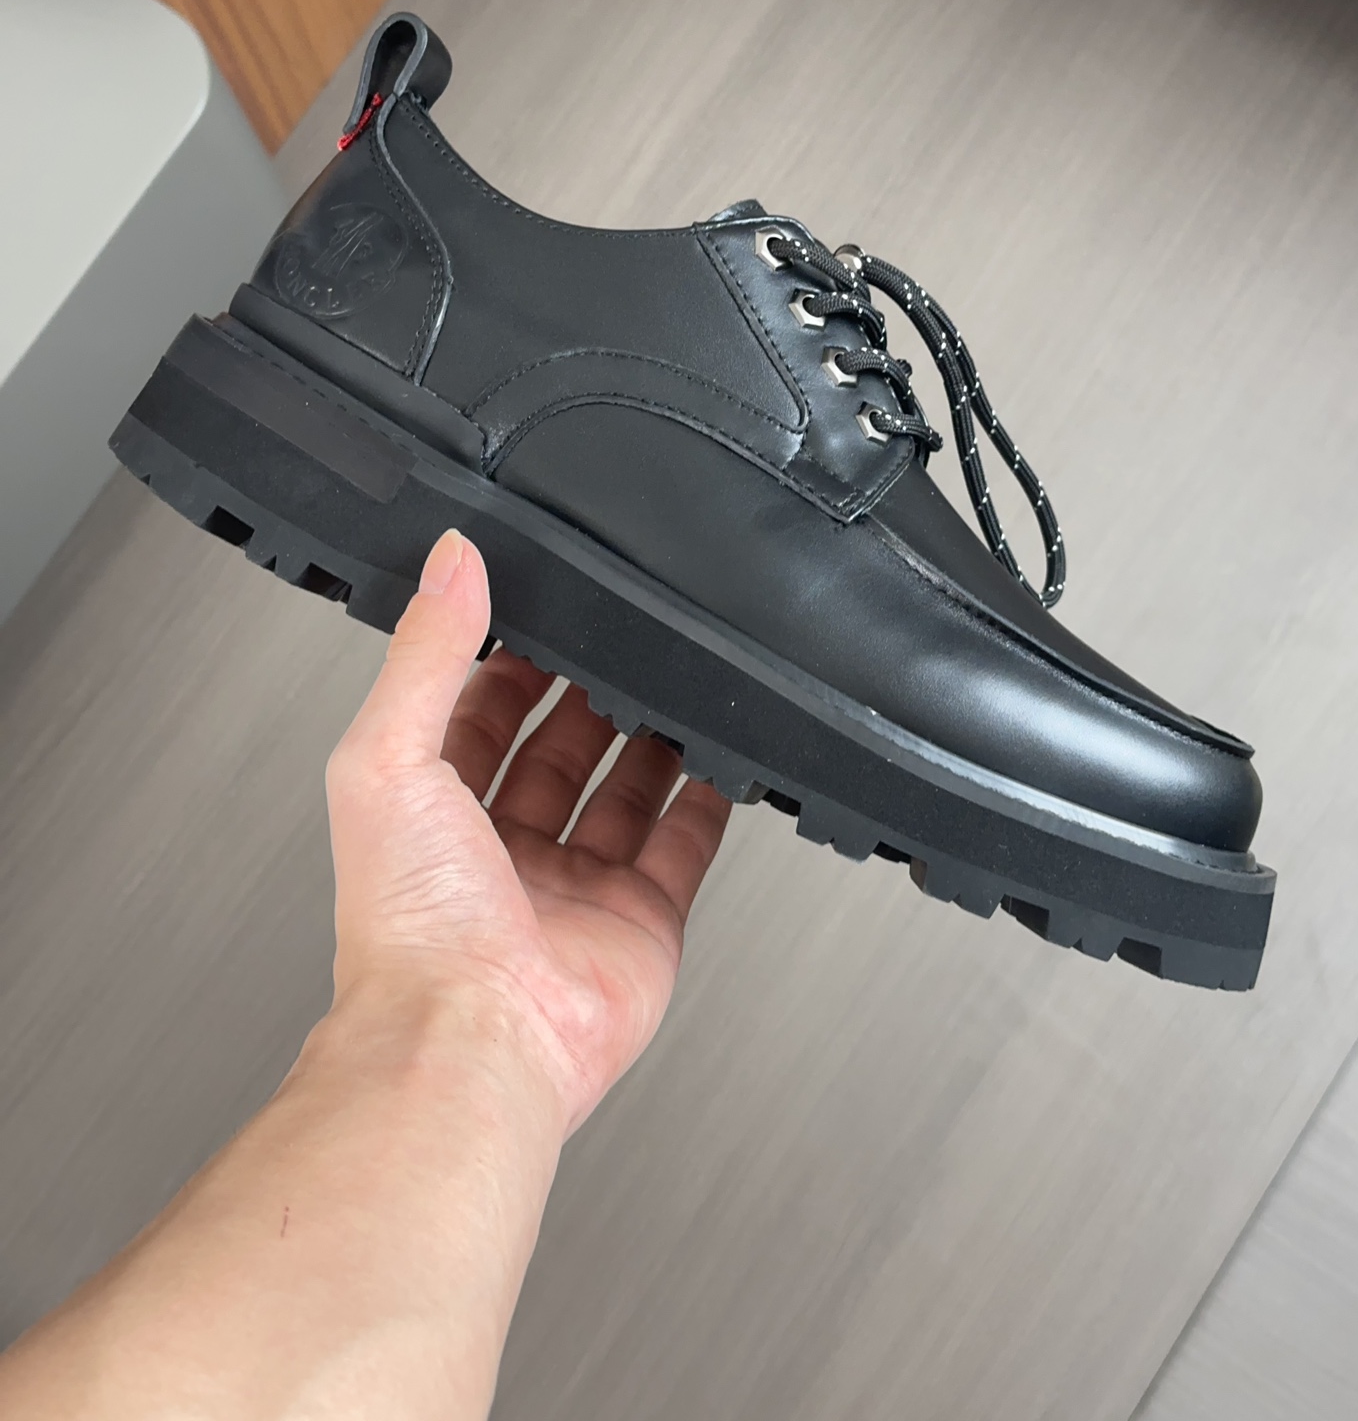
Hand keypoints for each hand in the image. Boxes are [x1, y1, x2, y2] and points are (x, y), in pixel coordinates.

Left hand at [325, 529, 730, 1133]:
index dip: (512, 659)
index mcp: (431, 812)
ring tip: (679, 675)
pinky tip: (724, 756)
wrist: (471, 1040)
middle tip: (624, 634)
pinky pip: (686, 846)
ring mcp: (576, 889)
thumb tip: (448, 562)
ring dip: (650, 734)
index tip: (546, 607)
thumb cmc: (410, 931)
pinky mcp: (642, 921)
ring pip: (625, 791)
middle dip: (589, 691)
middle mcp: (501, 852)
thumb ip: (424, 654)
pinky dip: (710, 799)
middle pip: (559, 748)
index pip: (478, 712)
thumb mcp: (388, 757)